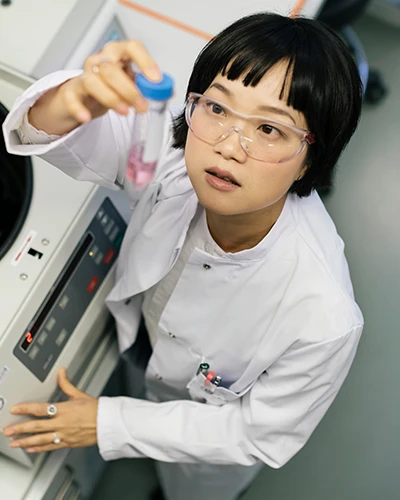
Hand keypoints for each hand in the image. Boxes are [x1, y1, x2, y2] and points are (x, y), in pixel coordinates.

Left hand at [2, 368, 97, 453]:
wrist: (107, 424)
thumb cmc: (96, 410)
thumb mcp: (80, 395)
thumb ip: (67, 385)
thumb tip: (61, 373)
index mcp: (64, 409)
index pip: (40, 409)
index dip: (26, 409)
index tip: (15, 409)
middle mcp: (62, 423)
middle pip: (37, 426)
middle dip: (20, 429)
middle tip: (8, 430)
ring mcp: (63, 435)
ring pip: (40, 439)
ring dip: (25, 441)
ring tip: (14, 442)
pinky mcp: (67, 443)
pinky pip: (50, 447)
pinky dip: (38, 449)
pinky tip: (30, 449)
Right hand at [28, 40, 161, 133]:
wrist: (84, 97)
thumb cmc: (111, 87)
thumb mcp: (132, 84)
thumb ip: (147, 88)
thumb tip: (166, 92)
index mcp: (119, 54)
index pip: (132, 48)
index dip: (145, 62)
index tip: (156, 79)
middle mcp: (100, 60)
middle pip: (111, 69)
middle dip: (129, 90)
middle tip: (143, 107)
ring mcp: (84, 74)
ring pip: (93, 81)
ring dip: (111, 98)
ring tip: (125, 112)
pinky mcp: (71, 92)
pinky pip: (72, 98)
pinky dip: (78, 108)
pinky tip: (86, 118)